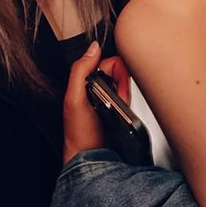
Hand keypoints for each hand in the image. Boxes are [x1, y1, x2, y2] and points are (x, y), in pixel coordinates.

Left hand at [62, 40, 130, 163]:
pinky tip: (124, 108)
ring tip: (117, 105)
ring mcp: (109, 100)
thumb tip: (93, 48)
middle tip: (115, 96)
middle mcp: (96, 89)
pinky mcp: (120, 111)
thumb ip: (80, 71)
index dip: (112, 67)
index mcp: (84, 83)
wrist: (91, 158)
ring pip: (126, 83)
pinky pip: (131, 97)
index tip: (113, 78)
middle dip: (120, 81)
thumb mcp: (74, 98)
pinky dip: (130, 100)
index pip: (105, 61)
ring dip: (125, 92)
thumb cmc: (78, 133)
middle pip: (118, 71)